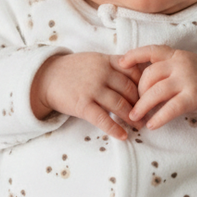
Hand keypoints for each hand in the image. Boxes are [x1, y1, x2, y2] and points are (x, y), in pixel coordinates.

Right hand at [30, 52, 144, 139]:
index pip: (134, 72)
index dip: (145, 85)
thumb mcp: (94, 59)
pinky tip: (123, 136)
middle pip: (130, 90)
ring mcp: (92, 89)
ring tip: (139, 126)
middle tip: (150, 114)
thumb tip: (137, 75)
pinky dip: (115, 129)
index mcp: (107, 61)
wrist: (45, 77)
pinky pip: (103, 119)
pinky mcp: (82, 105)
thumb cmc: (72, 70)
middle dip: (142, 104)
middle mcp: (101, 74)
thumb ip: (113, 65)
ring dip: (132, 118)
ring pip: (120, 105)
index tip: (152, 95)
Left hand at [118, 45, 196, 129]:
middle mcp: (181, 64)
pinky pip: (171, 107)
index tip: (120, 64)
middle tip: (132, 104)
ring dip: (142, 106)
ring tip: (135, 118)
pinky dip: (159, 117)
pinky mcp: (194, 96)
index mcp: (177, 55)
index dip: (133, 56)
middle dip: (137, 91)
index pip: (151, 51)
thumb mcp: (186, 67)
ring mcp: (188, 79)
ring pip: (156, 91)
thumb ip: (167, 70)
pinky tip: (152, 125)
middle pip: (149, 75)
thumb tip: (139, 82)